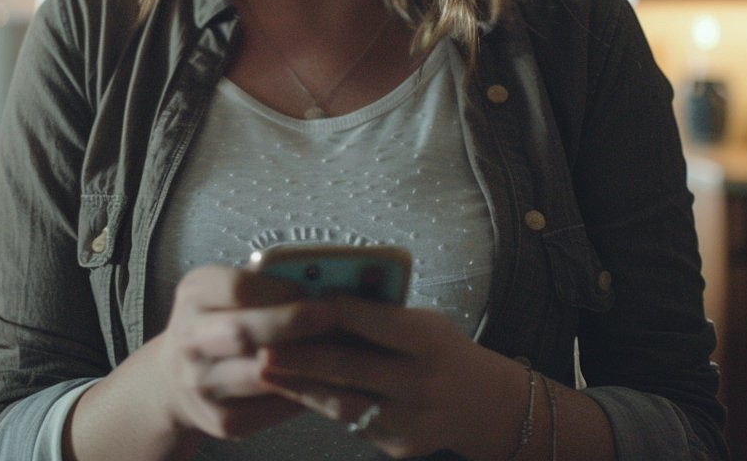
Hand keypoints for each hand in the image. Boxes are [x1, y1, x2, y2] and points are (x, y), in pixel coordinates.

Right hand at [146, 264, 323, 440]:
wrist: (177, 374)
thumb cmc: (218, 319)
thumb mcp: (225, 287)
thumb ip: (263, 282)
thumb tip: (322, 279)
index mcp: (194, 295)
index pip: (236, 289)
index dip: (278, 290)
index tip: (311, 290)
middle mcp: (190, 339)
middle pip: (243, 333)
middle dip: (294, 323)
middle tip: (332, 315)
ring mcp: (201, 383)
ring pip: (261, 376)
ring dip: (304, 363)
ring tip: (338, 348)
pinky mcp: (220, 419)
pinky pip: (269, 409)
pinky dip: (301, 394)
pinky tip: (323, 380)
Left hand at [256, 296, 520, 458]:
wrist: (484, 405)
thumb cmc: (440, 349)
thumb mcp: (423, 322)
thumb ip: (381, 316)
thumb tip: (321, 299)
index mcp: (428, 339)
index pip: (374, 321)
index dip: (333, 312)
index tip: (295, 301)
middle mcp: (420, 381)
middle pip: (352, 367)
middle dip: (302, 358)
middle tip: (262, 346)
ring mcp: (410, 419)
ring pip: (344, 402)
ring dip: (300, 386)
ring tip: (265, 370)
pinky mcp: (399, 446)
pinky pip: (352, 423)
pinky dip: (321, 404)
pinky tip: (294, 391)